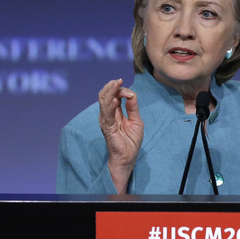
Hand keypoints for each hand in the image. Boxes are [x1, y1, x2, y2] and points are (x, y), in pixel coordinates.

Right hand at [98, 78, 143, 193]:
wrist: (128, 157)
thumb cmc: (131, 141)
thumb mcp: (136, 120)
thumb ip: (132, 107)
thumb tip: (131, 93)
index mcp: (114, 112)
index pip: (113, 96)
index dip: (120, 90)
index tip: (129, 91)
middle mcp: (107, 115)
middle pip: (105, 96)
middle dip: (111, 86)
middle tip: (118, 80)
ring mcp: (106, 121)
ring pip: (103, 102)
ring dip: (109, 92)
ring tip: (116, 84)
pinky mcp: (107, 128)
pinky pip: (106, 114)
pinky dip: (110, 105)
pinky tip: (116, 99)